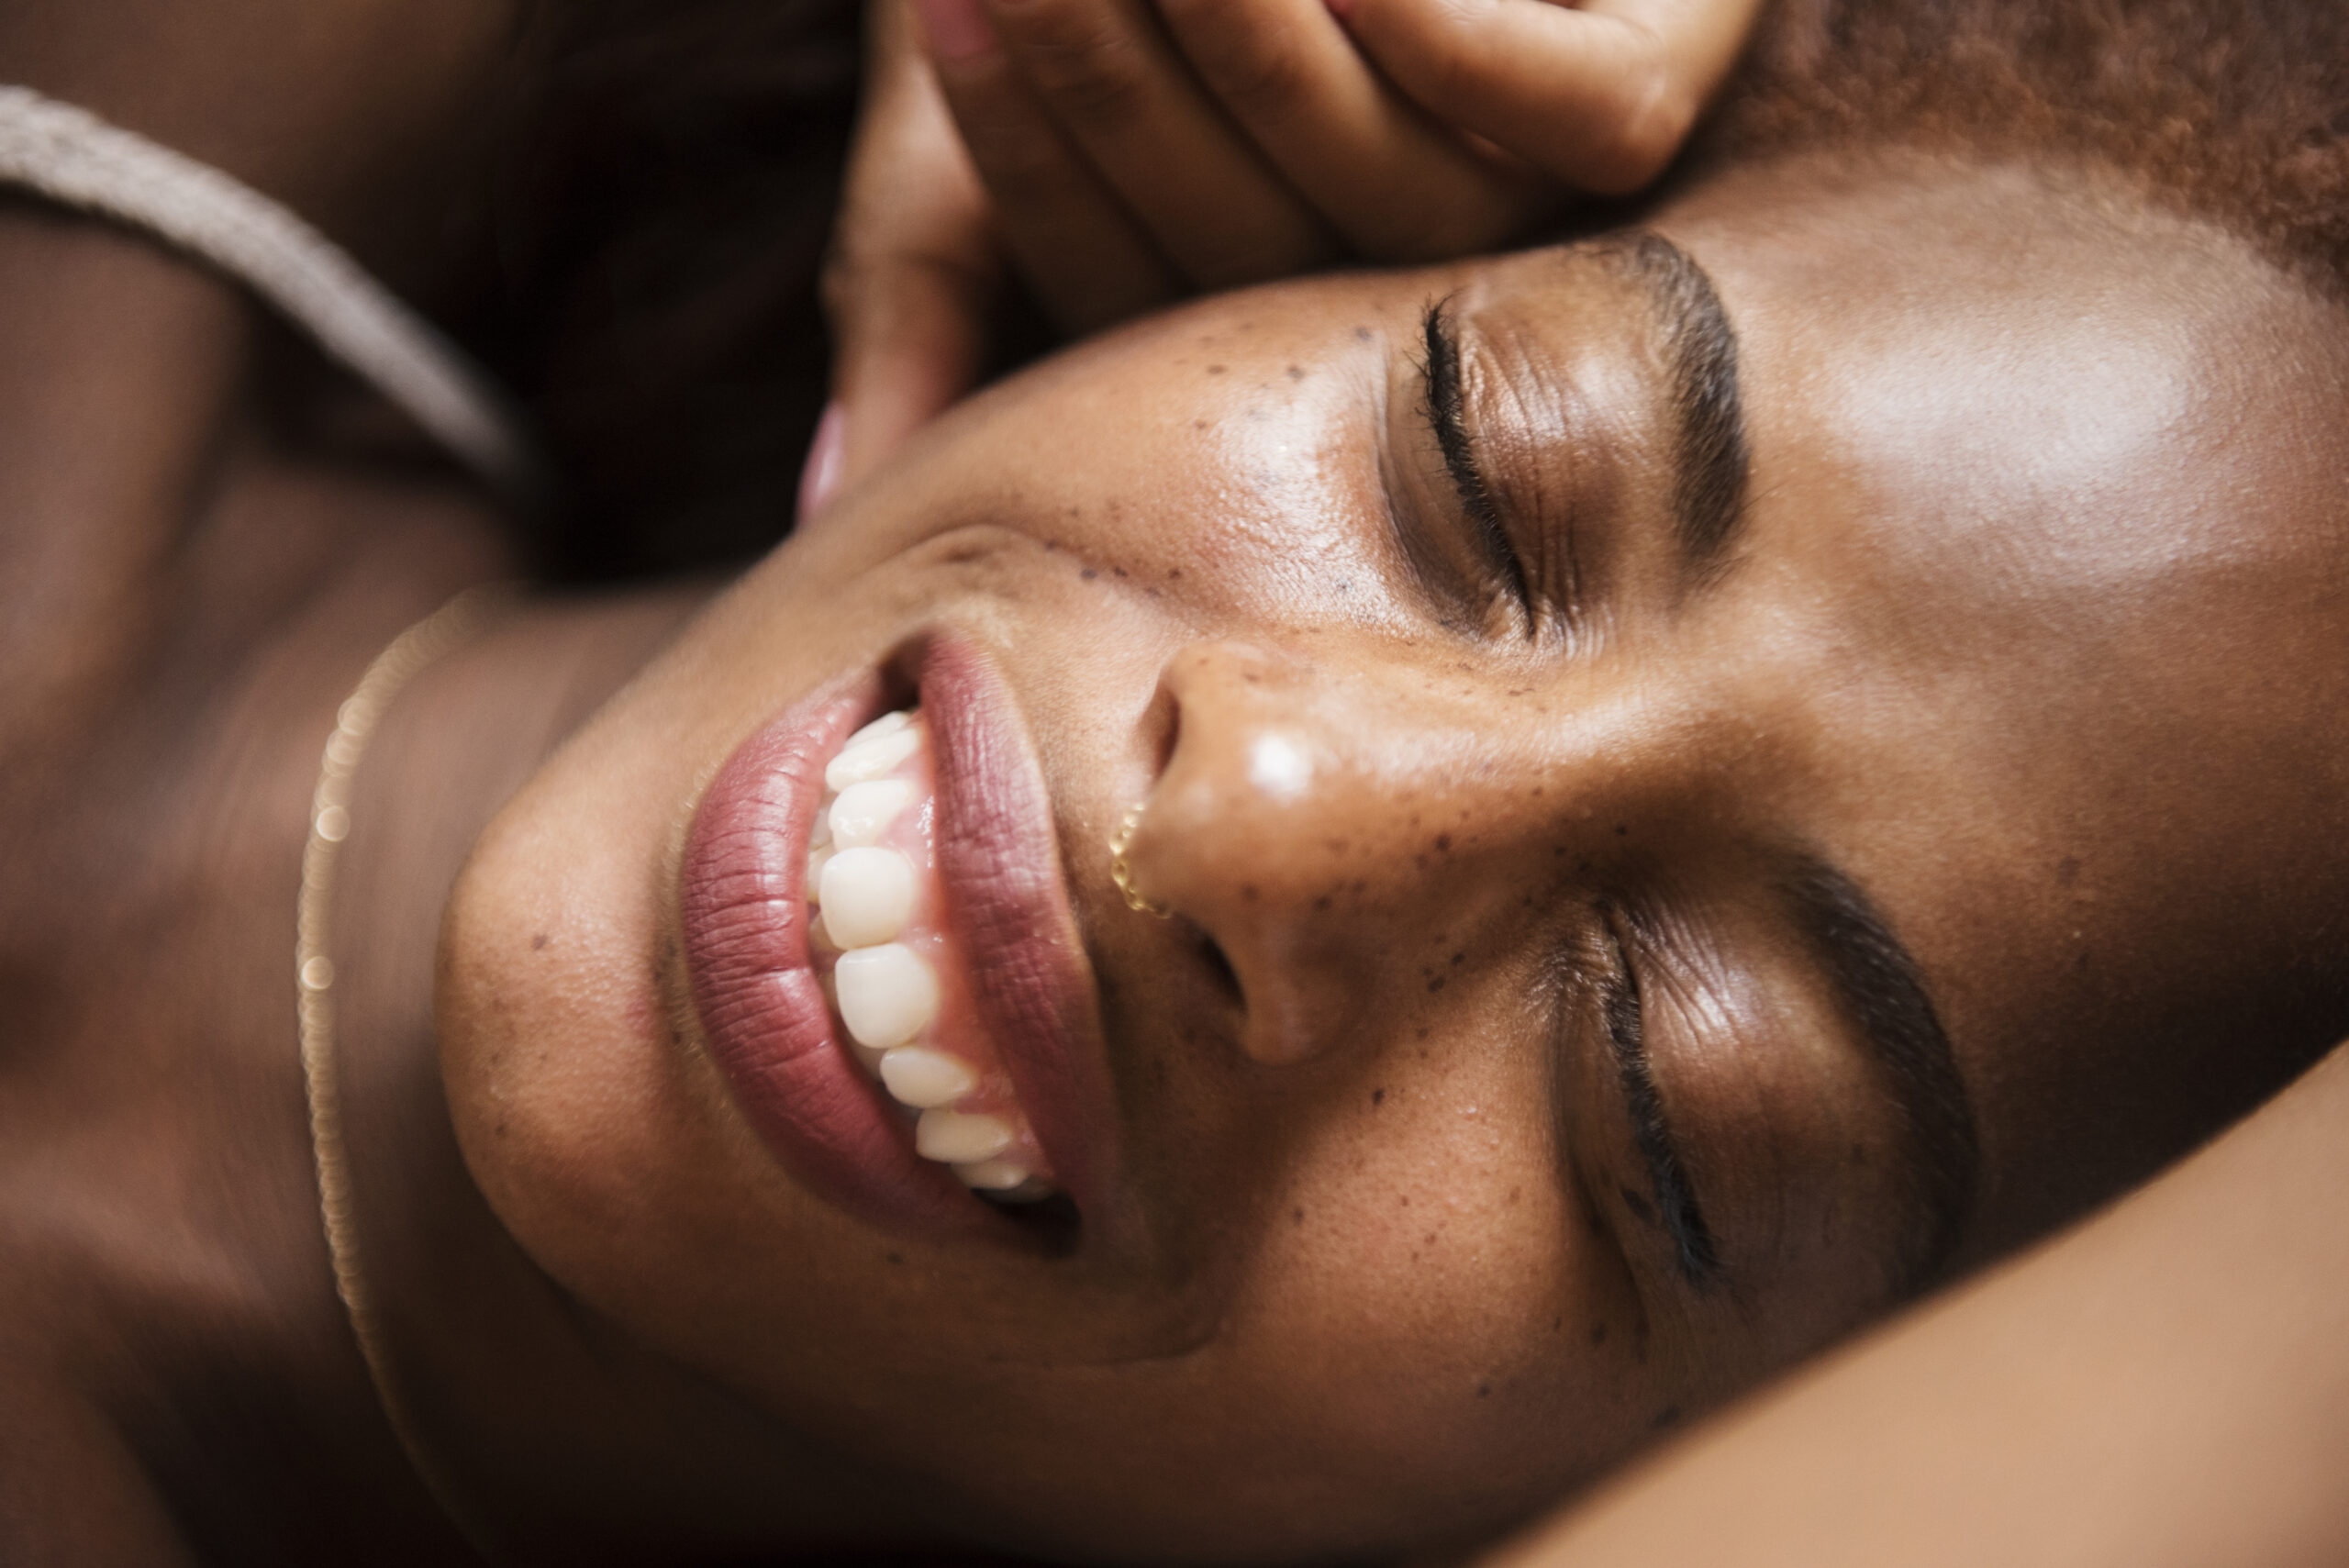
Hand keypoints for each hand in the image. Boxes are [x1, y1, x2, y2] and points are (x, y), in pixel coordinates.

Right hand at [804, 0, 1762, 518]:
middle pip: (1265, 255)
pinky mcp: (1649, 102)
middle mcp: (1390, 300)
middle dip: (1128, 84)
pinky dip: (1456, 34)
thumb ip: (930, 294)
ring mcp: (1530, 214)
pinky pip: (1576, 121)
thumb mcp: (994, 118)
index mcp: (1235, 329)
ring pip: (1409, 199)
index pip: (1135, 301)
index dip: (1040, 161)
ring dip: (1271, 49)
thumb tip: (839, 512)